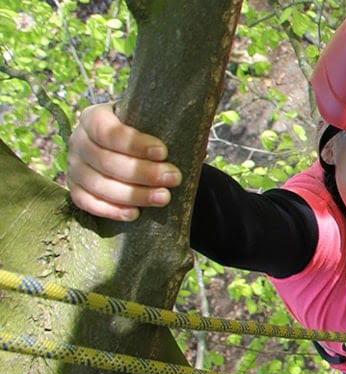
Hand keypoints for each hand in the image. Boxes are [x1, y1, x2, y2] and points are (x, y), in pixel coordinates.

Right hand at [67, 102, 181, 220]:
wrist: (128, 154)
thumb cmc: (143, 138)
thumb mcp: (152, 127)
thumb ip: (170, 131)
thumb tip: (201, 148)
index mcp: (94, 118)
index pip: (108, 130)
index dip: (135, 143)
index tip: (163, 152)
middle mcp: (78, 141)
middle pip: (105, 159)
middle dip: (142, 172)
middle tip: (173, 177)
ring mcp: (74, 167)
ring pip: (98, 184)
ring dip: (133, 194)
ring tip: (163, 198)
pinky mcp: (76, 190)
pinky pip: (88, 203)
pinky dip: (111, 210)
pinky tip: (135, 214)